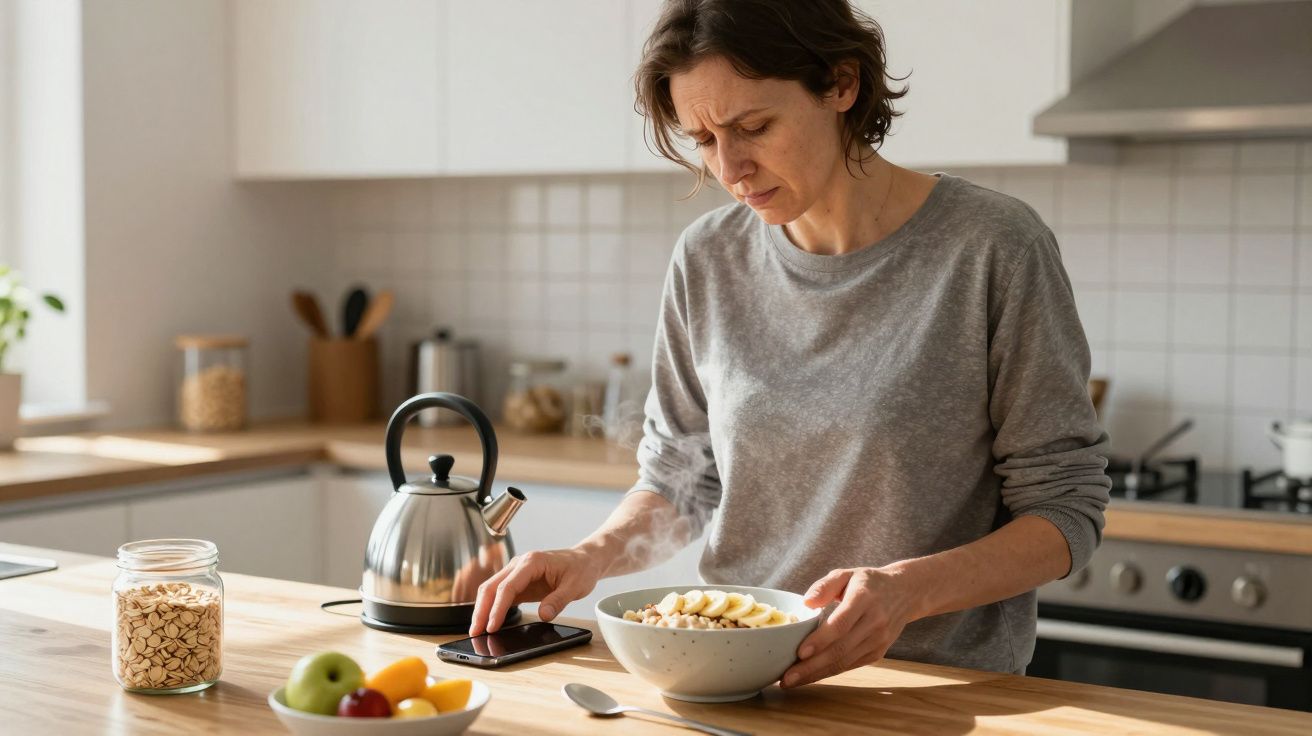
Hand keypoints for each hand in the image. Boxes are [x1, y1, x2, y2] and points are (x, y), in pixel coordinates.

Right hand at [468, 547, 604, 635]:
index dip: (497, 608)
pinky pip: (500, 595)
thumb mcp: (575, 586)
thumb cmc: (580, 569)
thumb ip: (558, 601)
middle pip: (491, 587)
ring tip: (476, 630)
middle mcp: (519, 564)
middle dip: (481, 610)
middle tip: (475, 632)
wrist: (585, 560)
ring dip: (482, 609)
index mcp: (532, 562)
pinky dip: (491, 608)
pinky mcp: (518, 582)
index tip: (491, 626)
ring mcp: (516, 572)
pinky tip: (488, 622)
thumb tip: (543, 616)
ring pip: (491, 590)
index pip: (507, 586)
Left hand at [780, 567, 919, 688]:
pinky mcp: (878, 652)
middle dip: (812, 666)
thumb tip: (806, 603)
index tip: (800, 652)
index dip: (821, 640)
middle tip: (786, 678)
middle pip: (841, 649)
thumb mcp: (846, 574)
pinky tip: (810, 676)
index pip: (841, 623)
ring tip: (792, 681)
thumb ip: (825, 586)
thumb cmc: (869, 582)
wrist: (906, 593)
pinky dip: (829, 673)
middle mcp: (874, 622)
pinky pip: (851, 665)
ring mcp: (878, 640)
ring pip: (845, 662)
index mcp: (864, 598)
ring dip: (817, 674)